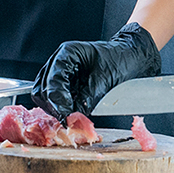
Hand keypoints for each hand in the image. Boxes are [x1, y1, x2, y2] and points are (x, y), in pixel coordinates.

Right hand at [30, 22, 160, 117]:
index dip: (57, 100)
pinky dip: (60, 107)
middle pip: (42, 88)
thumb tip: (76, 115)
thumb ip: (88, 97)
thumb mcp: (105, 78)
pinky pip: (55, 98)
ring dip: (54, 107)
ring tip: (70, 117)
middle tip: (67, 119)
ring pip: (44, 94)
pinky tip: (71, 113)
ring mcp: (60, 73)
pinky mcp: (66, 84)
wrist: (131, 57)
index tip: (66, 115)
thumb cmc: (120, 59)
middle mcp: (59, 62)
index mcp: (67, 54)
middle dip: (53, 105)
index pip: (52, 79)